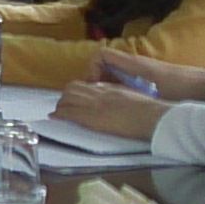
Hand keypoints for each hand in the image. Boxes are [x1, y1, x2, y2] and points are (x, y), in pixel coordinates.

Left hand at [57, 81, 172, 140]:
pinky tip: (54, 117)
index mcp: (110, 88)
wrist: (150, 116)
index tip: (77, 98)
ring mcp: (93, 104)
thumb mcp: (134, 97)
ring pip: (67, 99)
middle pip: (73, 89)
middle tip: (64, 105)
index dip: (79, 92)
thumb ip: (123, 96)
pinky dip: (59, 115)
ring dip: (61, 105)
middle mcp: (99, 93)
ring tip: (58, 113)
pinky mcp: (90, 116)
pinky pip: (68, 113)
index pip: (87, 85)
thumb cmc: (149, 111)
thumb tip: (121, 101)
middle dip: (66, 97)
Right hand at [98, 49, 204, 103]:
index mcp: (134, 64)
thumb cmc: (181, 88)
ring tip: (108, 104)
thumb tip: (103, 93)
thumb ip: (128, 91)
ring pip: (117, 74)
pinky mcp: (152, 79)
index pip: (101, 56)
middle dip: (97, 80)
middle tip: (96, 99)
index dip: (91, 69)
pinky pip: (128, 80)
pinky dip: (122, 89)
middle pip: (106, 65)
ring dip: (109, 86)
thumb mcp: (152, 91)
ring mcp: (145, 71)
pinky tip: (128, 105)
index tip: (94, 87)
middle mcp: (137, 64)